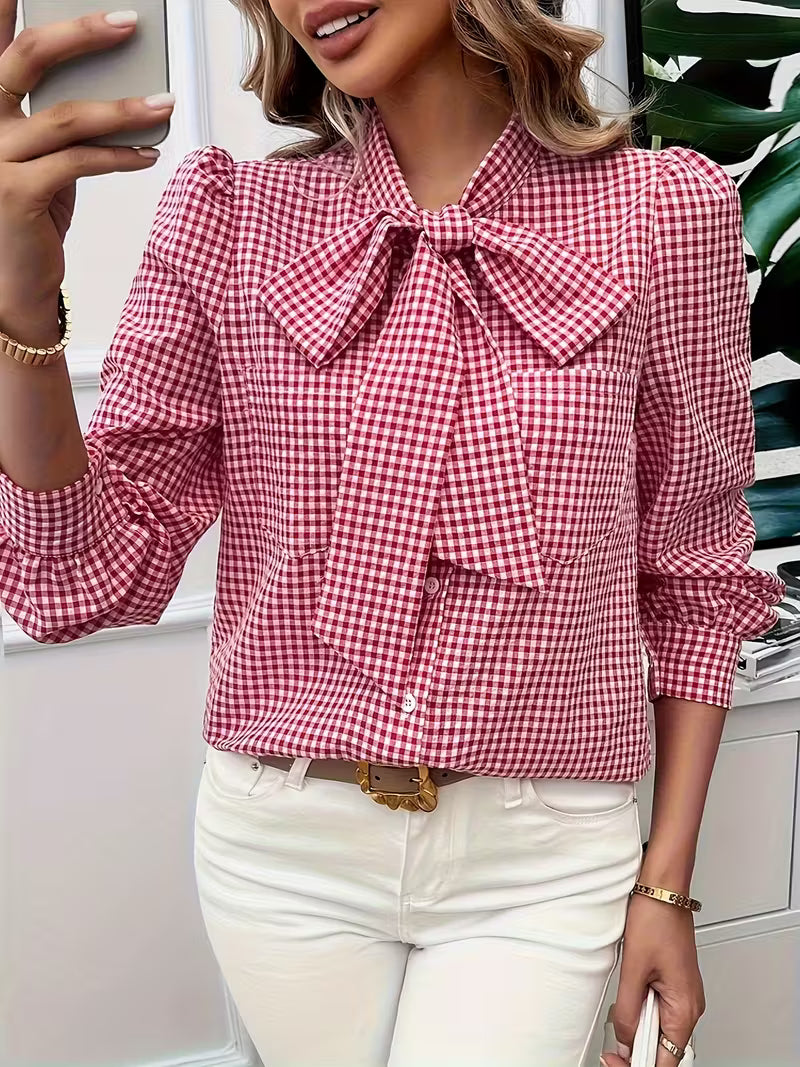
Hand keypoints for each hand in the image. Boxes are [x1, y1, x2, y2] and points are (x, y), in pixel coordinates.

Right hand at [0, 2, 175, 306]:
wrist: (12, 287)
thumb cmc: (28, 216)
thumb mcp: (38, 157)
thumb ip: (58, 117)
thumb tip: (114, 85)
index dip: (8, 5)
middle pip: (28, 56)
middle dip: (82, 32)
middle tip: (130, 22)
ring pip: (66, 116)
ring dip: (123, 108)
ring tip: (165, 103)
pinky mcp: (17, 193)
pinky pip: (80, 162)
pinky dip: (120, 156)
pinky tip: (148, 155)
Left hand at [602, 893, 703, 1065]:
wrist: (663, 890)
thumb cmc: (656, 919)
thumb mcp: (633, 969)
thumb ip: (628, 1011)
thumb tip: (624, 1040)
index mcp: (685, 1008)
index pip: (666, 1060)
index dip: (638, 1066)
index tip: (615, 1062)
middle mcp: (690, 1006)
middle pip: (664, 1049)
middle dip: (637, 1050)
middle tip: (613, 1045)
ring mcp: (684, 996)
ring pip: (661, 1030)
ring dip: (639, 1028)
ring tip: (623, 1011)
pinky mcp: (676, 985)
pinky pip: (660, 1011)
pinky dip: (644, 1012)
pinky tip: (632, 1000)